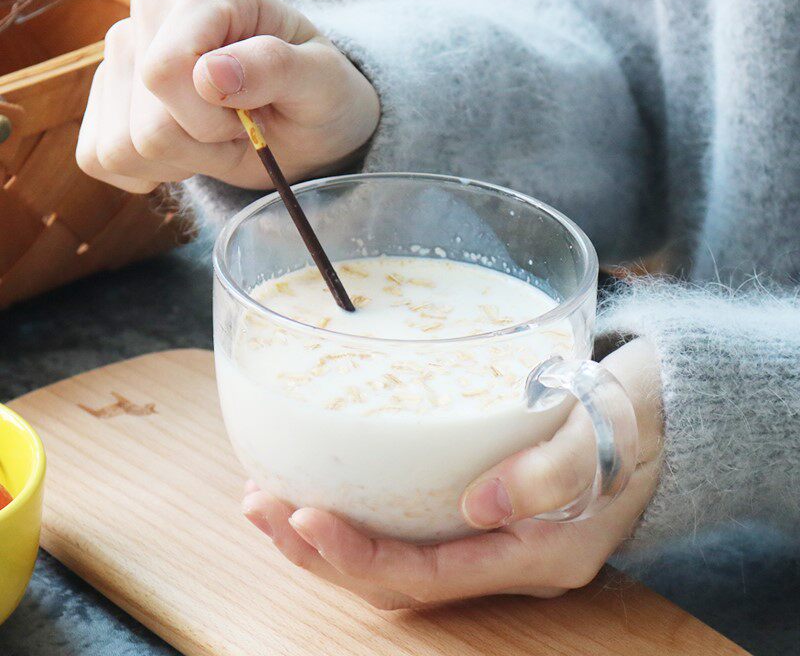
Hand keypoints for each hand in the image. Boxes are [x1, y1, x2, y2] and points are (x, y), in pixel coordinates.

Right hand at [77, 0, 379, 192]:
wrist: (307, 124)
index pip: (164, 69)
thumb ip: (276, 68)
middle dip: (204, 142)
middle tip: (243, 125)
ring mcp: (123, 52)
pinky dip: (149, 172)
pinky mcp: (107, 96)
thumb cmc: (319, 97)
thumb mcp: (322, 83)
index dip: (209, 116)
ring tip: (220, 135)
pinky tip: (187, 153)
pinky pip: (99, 156)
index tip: (251, 114)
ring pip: (119, 145)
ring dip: (180, 159)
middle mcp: (154, 11)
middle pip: (145, 118)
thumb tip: (209, 72)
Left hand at [242, 338, 663, 609]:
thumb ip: (554, 470)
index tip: (301, 516)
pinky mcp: (483, 507)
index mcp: (537, 553)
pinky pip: (407, 525)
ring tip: (268, 495)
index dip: (359, 556)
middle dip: (320, 550)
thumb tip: (482, 506)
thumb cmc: (637, 413)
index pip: (429, 577)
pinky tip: (322, 478)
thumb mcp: (607, 429)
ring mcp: (493, 535)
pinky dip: (358, 507)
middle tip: (260, 505)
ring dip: (327, 531)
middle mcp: (506, 556)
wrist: (663, 411)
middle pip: (396, 577)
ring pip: (395, 555)